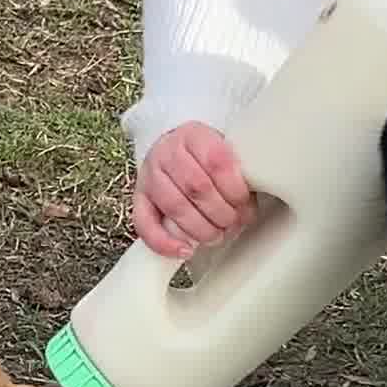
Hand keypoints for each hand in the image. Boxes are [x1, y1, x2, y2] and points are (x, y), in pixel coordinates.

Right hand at [131, 122, 256, 258]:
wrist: (173, 150)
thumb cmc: (206, 159)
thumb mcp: (224, 153)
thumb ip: (237, 175)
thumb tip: (247, 212)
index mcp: (194, 135)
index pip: (216, 161)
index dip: (234, 188)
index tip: (245, 203)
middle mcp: (167, 151)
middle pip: (196, 186)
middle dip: (220, 212)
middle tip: (233, 223)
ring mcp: (149, 174)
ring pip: (174, 206)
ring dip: (200, 229)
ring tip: (216, 236)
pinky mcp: (139, 197)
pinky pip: (145, 223)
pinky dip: (165, 242)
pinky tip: (185, 251)